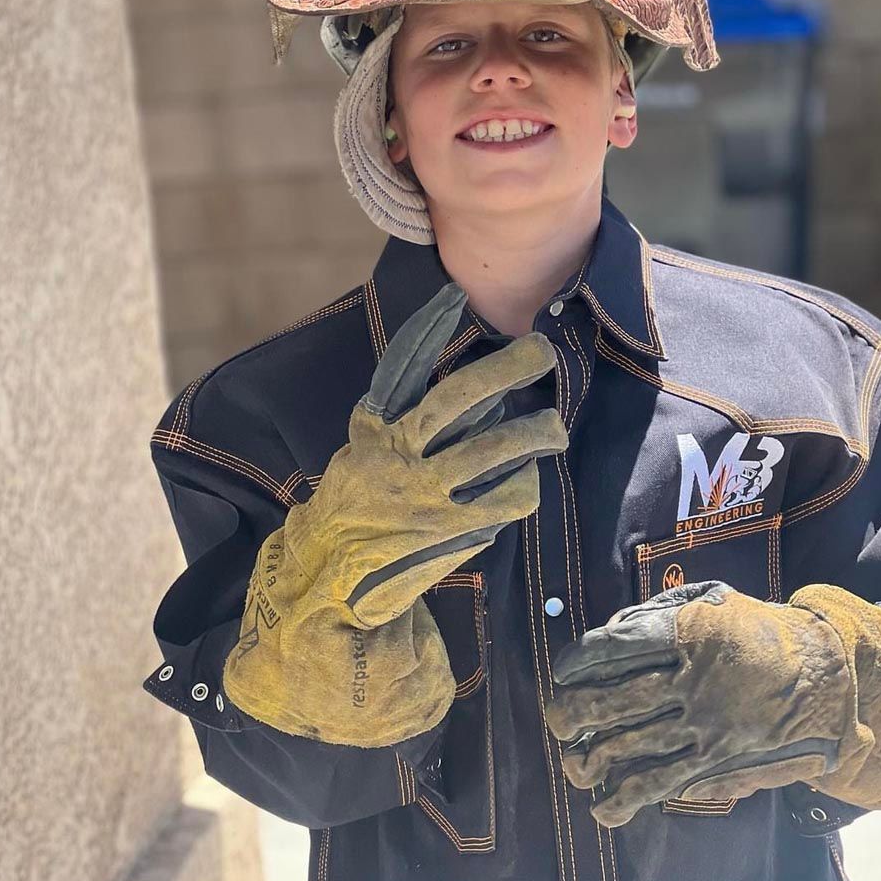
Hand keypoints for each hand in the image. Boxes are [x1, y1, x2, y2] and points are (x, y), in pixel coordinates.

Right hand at [222, 282, 568, 746]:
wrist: (326, 585)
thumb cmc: (350, 514)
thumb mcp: (359, 457)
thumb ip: (396, 424)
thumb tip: (449, 390)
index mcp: (375, 434)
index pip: (403, 369)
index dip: (429, 329)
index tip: (453, 295)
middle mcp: (398, 457)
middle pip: (459, 399)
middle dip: (506, 369)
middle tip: (541, 352)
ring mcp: (426, 495)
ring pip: (495, 449)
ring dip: (535, 433)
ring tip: (554, 427)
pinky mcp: (450, 532)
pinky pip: (505, 500)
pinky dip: (522, 487)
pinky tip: (526, 483)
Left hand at [544, 580, 880, 826]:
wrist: (826, 677)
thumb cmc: (759, 634)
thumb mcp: (713, 603)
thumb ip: (660, 613)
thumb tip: (609, 634)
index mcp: (685, 633)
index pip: (612, 648)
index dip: (577, 663)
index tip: (563, 673)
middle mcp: (690, 681)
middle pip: (610, 702)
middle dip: (570, 715)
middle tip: (557, 719)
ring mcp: (703, 727)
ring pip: (627, 748)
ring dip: (588, 760)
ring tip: (574, 760)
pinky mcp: (716, 764)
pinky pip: (659, 786)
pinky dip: (622, 800)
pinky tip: (603, 805)